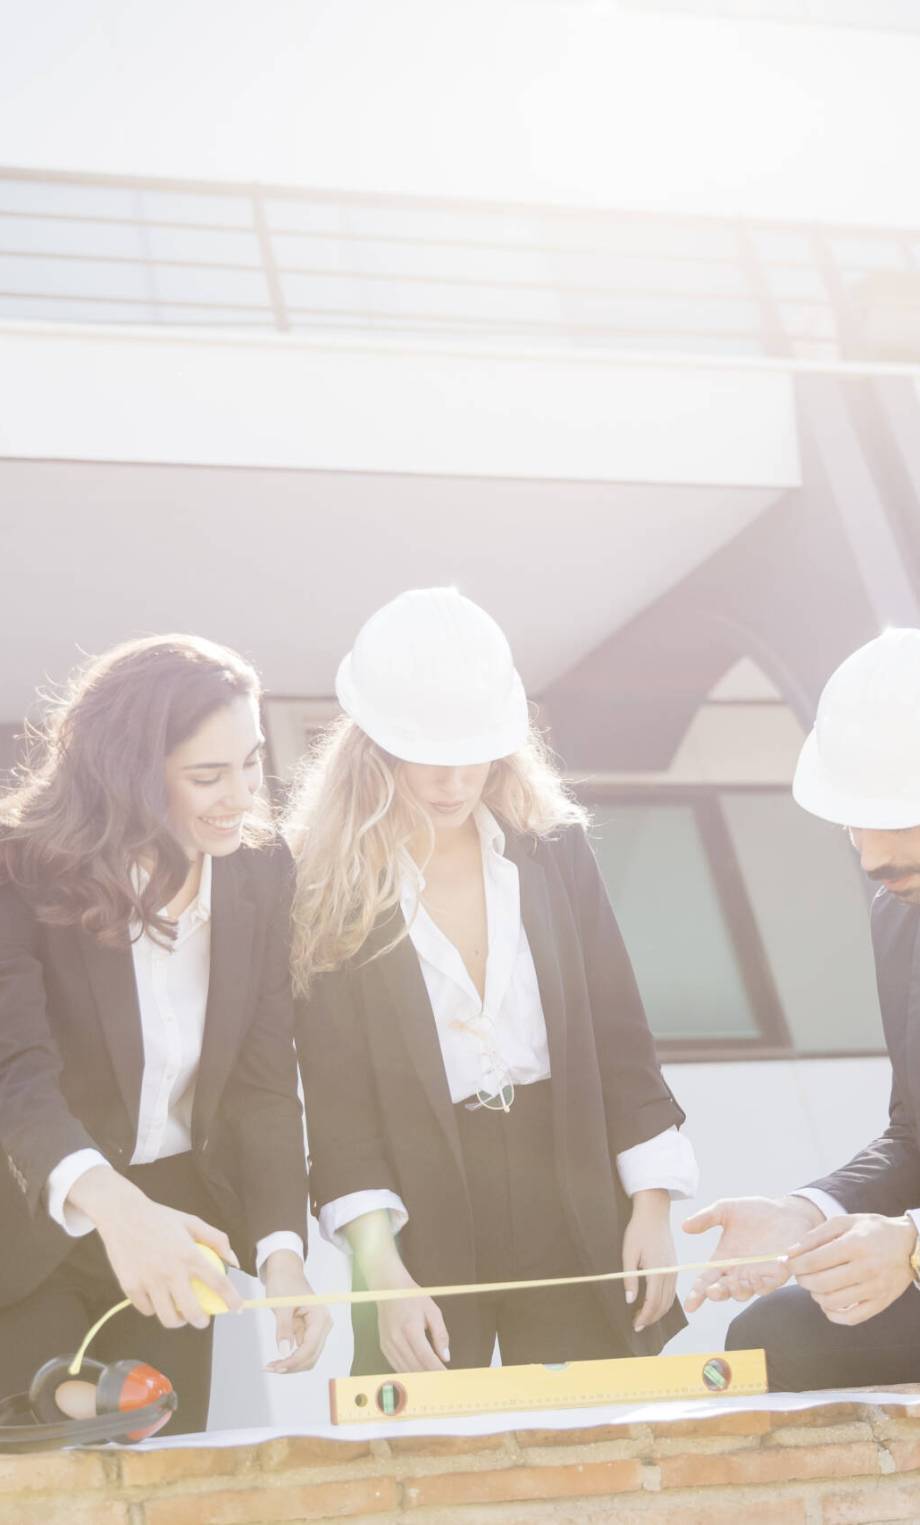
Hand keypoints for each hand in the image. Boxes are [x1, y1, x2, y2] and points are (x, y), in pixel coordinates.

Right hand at [67, 1166, 242, 1328]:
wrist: (123, 1215)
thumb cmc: (160, 1218)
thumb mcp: (192, 1222)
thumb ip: (217, 1240)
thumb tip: (234, 1261)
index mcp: (189, 1255)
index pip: (217, 1283)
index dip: (230, 1299)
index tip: (237, 1307)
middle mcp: (171, 1271)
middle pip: (192, 1311)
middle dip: (201, 1321)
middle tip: (202, 1318)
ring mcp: (150, 1281)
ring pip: (168, 1318)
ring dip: (178, 1321)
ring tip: (180, 1314)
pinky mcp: (131, 1287)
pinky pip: (147, 1310)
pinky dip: (154, 1309)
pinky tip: (157, 1300)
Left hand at [261, 1251, 333, 1372]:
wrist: (285, 1272)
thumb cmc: (284, 1284)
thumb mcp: (281, 1305)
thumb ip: (283, 1328)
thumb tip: (283, 1351)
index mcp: (320, 1316)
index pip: (310, 1347)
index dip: (294, 1361)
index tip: (276, 1367)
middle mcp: (323, 1325)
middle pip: (311, 1356)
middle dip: (292, 1365)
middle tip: (268, 1368)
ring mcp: (317, 1330)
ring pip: (307, 1358)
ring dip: (291, 1365)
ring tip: (270, 1365)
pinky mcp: (309, 1333)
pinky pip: (302, 1352)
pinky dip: (290, 1358)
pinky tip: (276, 1359)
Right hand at [370, 1262, 449, 1372]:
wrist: (388, 1288)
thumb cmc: (412, 1297)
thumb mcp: (433, 1311)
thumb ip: (441, 1335)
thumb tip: (446, 1357)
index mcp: (411, 1329)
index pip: (426, 1357)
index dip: (437, 1371)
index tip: (447, 1378)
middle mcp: (397, 1340)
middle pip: (415, 1367)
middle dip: (430, 1378)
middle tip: (443, 1383)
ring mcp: (388, 1345)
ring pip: (405, 1370)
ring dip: (419, 1379)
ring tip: (433, 1382)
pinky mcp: (384, 1347)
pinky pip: (397, 1366)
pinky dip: (409, 1373)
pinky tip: (419, 1375)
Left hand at [622, 1189, 677, 1332]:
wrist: (654, 1213)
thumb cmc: (638, 1230)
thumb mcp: (628, 1252)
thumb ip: (630, 1278)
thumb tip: (630, 1300)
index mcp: (657, 1269)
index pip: (653, 1301)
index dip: (645, 1316)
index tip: (635, 1325)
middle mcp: (669, 1272)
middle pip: (663, 1304)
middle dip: (651, 1318)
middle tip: (637, 1326)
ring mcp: (674, 1270)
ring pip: (670, 1300)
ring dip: (658, 1312)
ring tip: (643, 1318)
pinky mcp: (674, 1267)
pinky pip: (672, 1291)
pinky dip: (664, 1302)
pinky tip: (654, 1304)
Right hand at [683, 1195, 820, 1311]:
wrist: (787, 1211)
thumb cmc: (757, 1212)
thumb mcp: (727, 1209)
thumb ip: (706, 1218)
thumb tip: (684, 1226)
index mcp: (724, 1259)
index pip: (706, 1280)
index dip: (697, 1293)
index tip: (690, 1304)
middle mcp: (738, 1271)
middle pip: (723, 1290)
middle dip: (717, 1293)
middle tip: (712, 1290)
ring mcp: (758, 1275)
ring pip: (744, 1292)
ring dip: (737, 1291)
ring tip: (733, 1282)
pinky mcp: (777, 1274)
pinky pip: (768, 1286)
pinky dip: (761, 1286)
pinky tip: (755, 1279)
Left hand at [787, 1213, 915, 1324]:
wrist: (910, 1245)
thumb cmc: (873, 1230)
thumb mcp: (845, 1222)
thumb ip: (816, 1235)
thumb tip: (791, 1252)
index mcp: (855, 1245)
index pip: (814, 1261)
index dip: (795, 1264)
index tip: (788, 1262)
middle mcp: (865, 1268)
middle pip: (821, 1283)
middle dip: (802, 1280)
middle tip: (800, 1274)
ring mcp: (874, 1289)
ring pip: (833, 1302)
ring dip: (815, 1295)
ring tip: (814, 1285)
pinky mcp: (881, 1303)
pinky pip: (851, 1318)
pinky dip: (832, 1314)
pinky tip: (827, 1302)